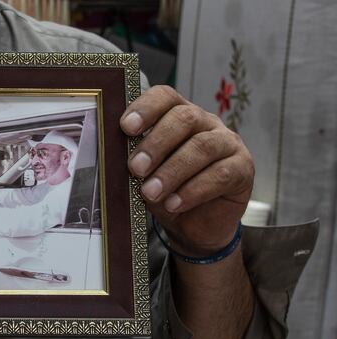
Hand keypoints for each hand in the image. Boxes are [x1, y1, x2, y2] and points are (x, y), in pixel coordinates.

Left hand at [121, 85, 253, 255]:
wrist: (193, 226)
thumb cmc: (165, 191)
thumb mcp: (144, 176)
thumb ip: (134, 160)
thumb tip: (110, 156)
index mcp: (178, 115)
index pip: (166, 97)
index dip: (146, 108)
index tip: (126, 127)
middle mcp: (205, 123)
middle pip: (184, 118)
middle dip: (156, 144)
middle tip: (135, 168)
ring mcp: (227, 143)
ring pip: (202, 147)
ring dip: (172, 171)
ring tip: (150, 192)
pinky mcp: (243, 168)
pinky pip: (221, 174)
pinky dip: (193, 190)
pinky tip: (173, 204)